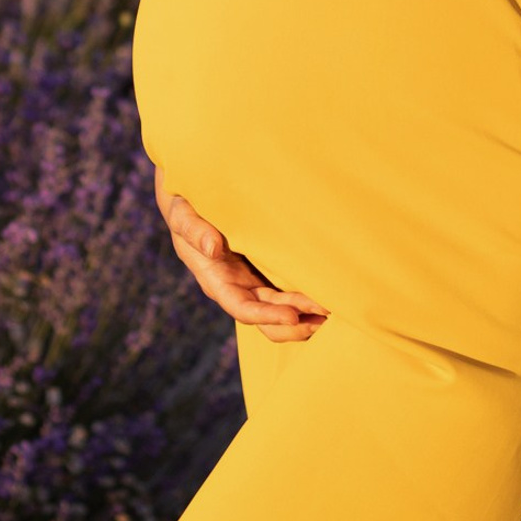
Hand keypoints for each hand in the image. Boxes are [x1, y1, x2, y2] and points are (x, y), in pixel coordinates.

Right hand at [153, 164, 327, 342]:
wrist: (195, 198)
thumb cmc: (186, 205)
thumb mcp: (182, 214)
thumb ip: (193, 229)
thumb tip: (212, 248)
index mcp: (216, 281)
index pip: (242, 308)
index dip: (266, 316)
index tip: (292, 315)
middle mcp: (237, 288)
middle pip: (268, 319)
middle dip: (296, 323)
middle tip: (326, 318)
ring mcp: (254, 282)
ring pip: (282, 309)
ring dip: (307, 315)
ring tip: (337, 312)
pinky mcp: (268, 270)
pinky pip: (289, 291)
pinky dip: (308, 297)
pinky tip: (331, 294)